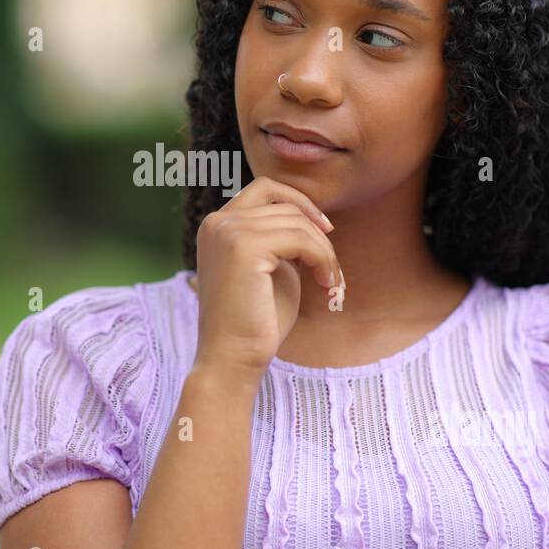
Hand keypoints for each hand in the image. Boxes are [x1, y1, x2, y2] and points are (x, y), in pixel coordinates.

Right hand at [191, 176, 342, 376]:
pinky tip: (326, 284)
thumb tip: (312, 217)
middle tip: (331, 269)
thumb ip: (282, 239)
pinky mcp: (243, 247)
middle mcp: (217, 222)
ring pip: (297, 221)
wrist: (233, 359)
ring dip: (323, 251)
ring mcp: (227, 231)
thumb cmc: (255, 321)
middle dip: (317, 233)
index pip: (265, 189)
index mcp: (217, 225)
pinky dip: (322, 259)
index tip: (324, 231)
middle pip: (285, 204)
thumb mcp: (271, 268)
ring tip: (330, 282)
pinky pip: (301, 239)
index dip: (299, 203)